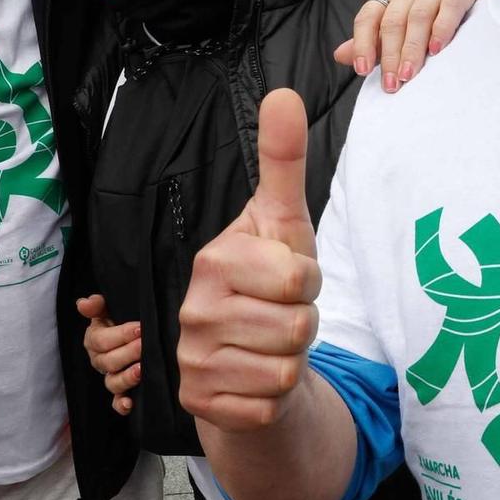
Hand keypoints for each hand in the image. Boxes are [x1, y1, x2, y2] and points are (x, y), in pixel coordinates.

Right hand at [79, 295, 143, 415]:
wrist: (132, 334)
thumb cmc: (118, 320)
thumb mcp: (107, 309)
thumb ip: (96, 305)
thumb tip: (84, 303)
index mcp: (95, 340)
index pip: (100, 340)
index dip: (119, 335)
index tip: (139, 328)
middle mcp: (100, 361)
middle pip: (108, 362)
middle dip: (128, 353)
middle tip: (144, 345)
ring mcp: (110, 377)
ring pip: (113, 382)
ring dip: (126, 378)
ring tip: (141, 370)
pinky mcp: (121, 392)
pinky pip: (117, 402)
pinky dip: (121, 405)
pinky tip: (130, 404)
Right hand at [177, 89, 320, 431]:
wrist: (245, 358)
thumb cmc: (270, 284)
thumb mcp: (283, 222)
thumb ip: (283, 161)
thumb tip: (283, 93)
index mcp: (213, 261)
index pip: (299, 280)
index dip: (308, 283)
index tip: (287, 279)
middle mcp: (192, 310)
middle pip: (297, 327)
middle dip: (304, 325)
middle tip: (279, 317)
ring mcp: (191, 362)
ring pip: (285, 370)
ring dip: (291, 361)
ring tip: (270, 345)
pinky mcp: (200, 405)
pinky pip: (269, 405)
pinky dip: (274, 397)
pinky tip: (255, 378)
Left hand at [333, 0, 491, 91]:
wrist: (486, 5)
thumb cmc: (441, 22)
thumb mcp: (405, 33)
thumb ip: (376, 43)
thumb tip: (341, 55)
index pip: (369, 15)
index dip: (364, 43)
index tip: (363, 71)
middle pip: (393, 19)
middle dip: (391, 54)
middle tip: (393, 83)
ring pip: (419, 14)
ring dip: (413, 47)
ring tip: (410, 73)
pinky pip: (450, 4)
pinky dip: (442, 28)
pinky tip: (438, 49)